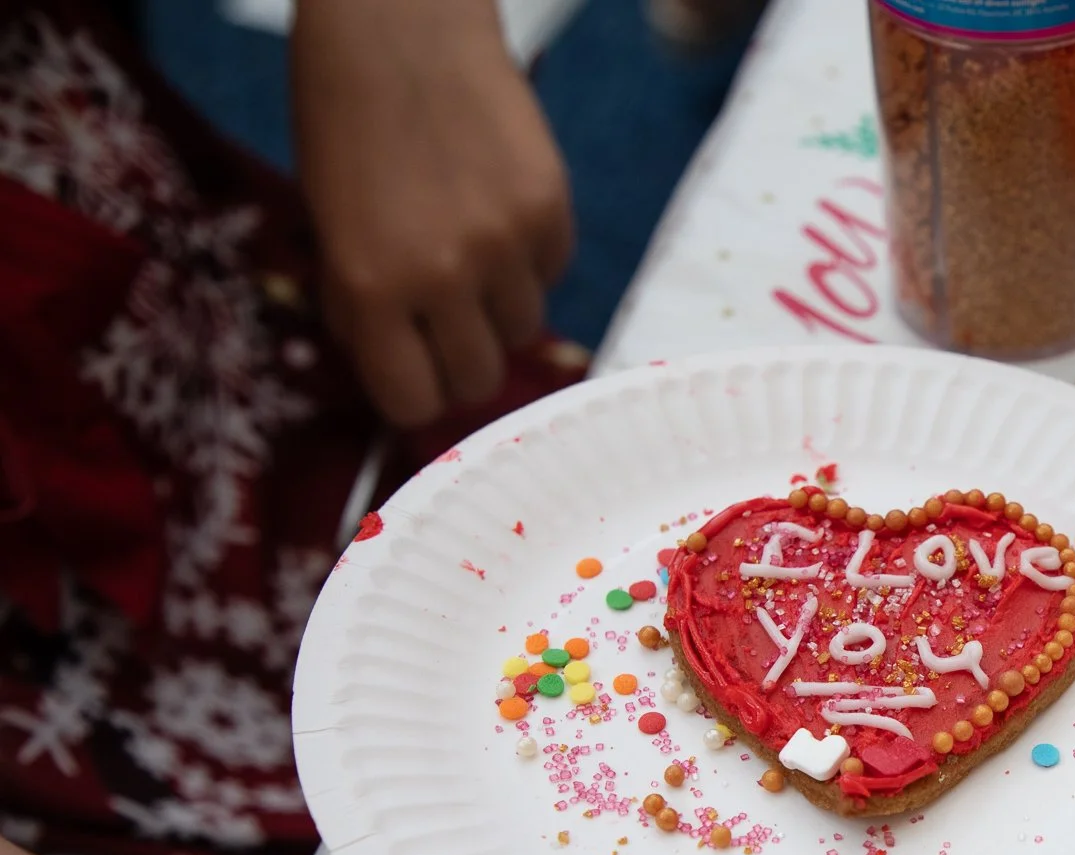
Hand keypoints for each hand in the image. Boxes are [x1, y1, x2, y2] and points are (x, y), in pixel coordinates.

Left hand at [291, 0, 572, 427]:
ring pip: (522, 329)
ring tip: (471, 250)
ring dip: (499, 306)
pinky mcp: (550, 209)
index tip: (416, 372)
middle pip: (478, 379)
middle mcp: (439, 276)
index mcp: (368, 286)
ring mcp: (503, 244)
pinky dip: (531, 258)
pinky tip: (498, 207)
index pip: (413, 404)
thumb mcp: (329, 223)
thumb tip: (401, 368)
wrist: (398, 28)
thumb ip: (363, 305)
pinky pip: (552, 273)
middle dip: (461, 359)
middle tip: (447, 322)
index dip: (415, 393)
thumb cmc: (345, 121)